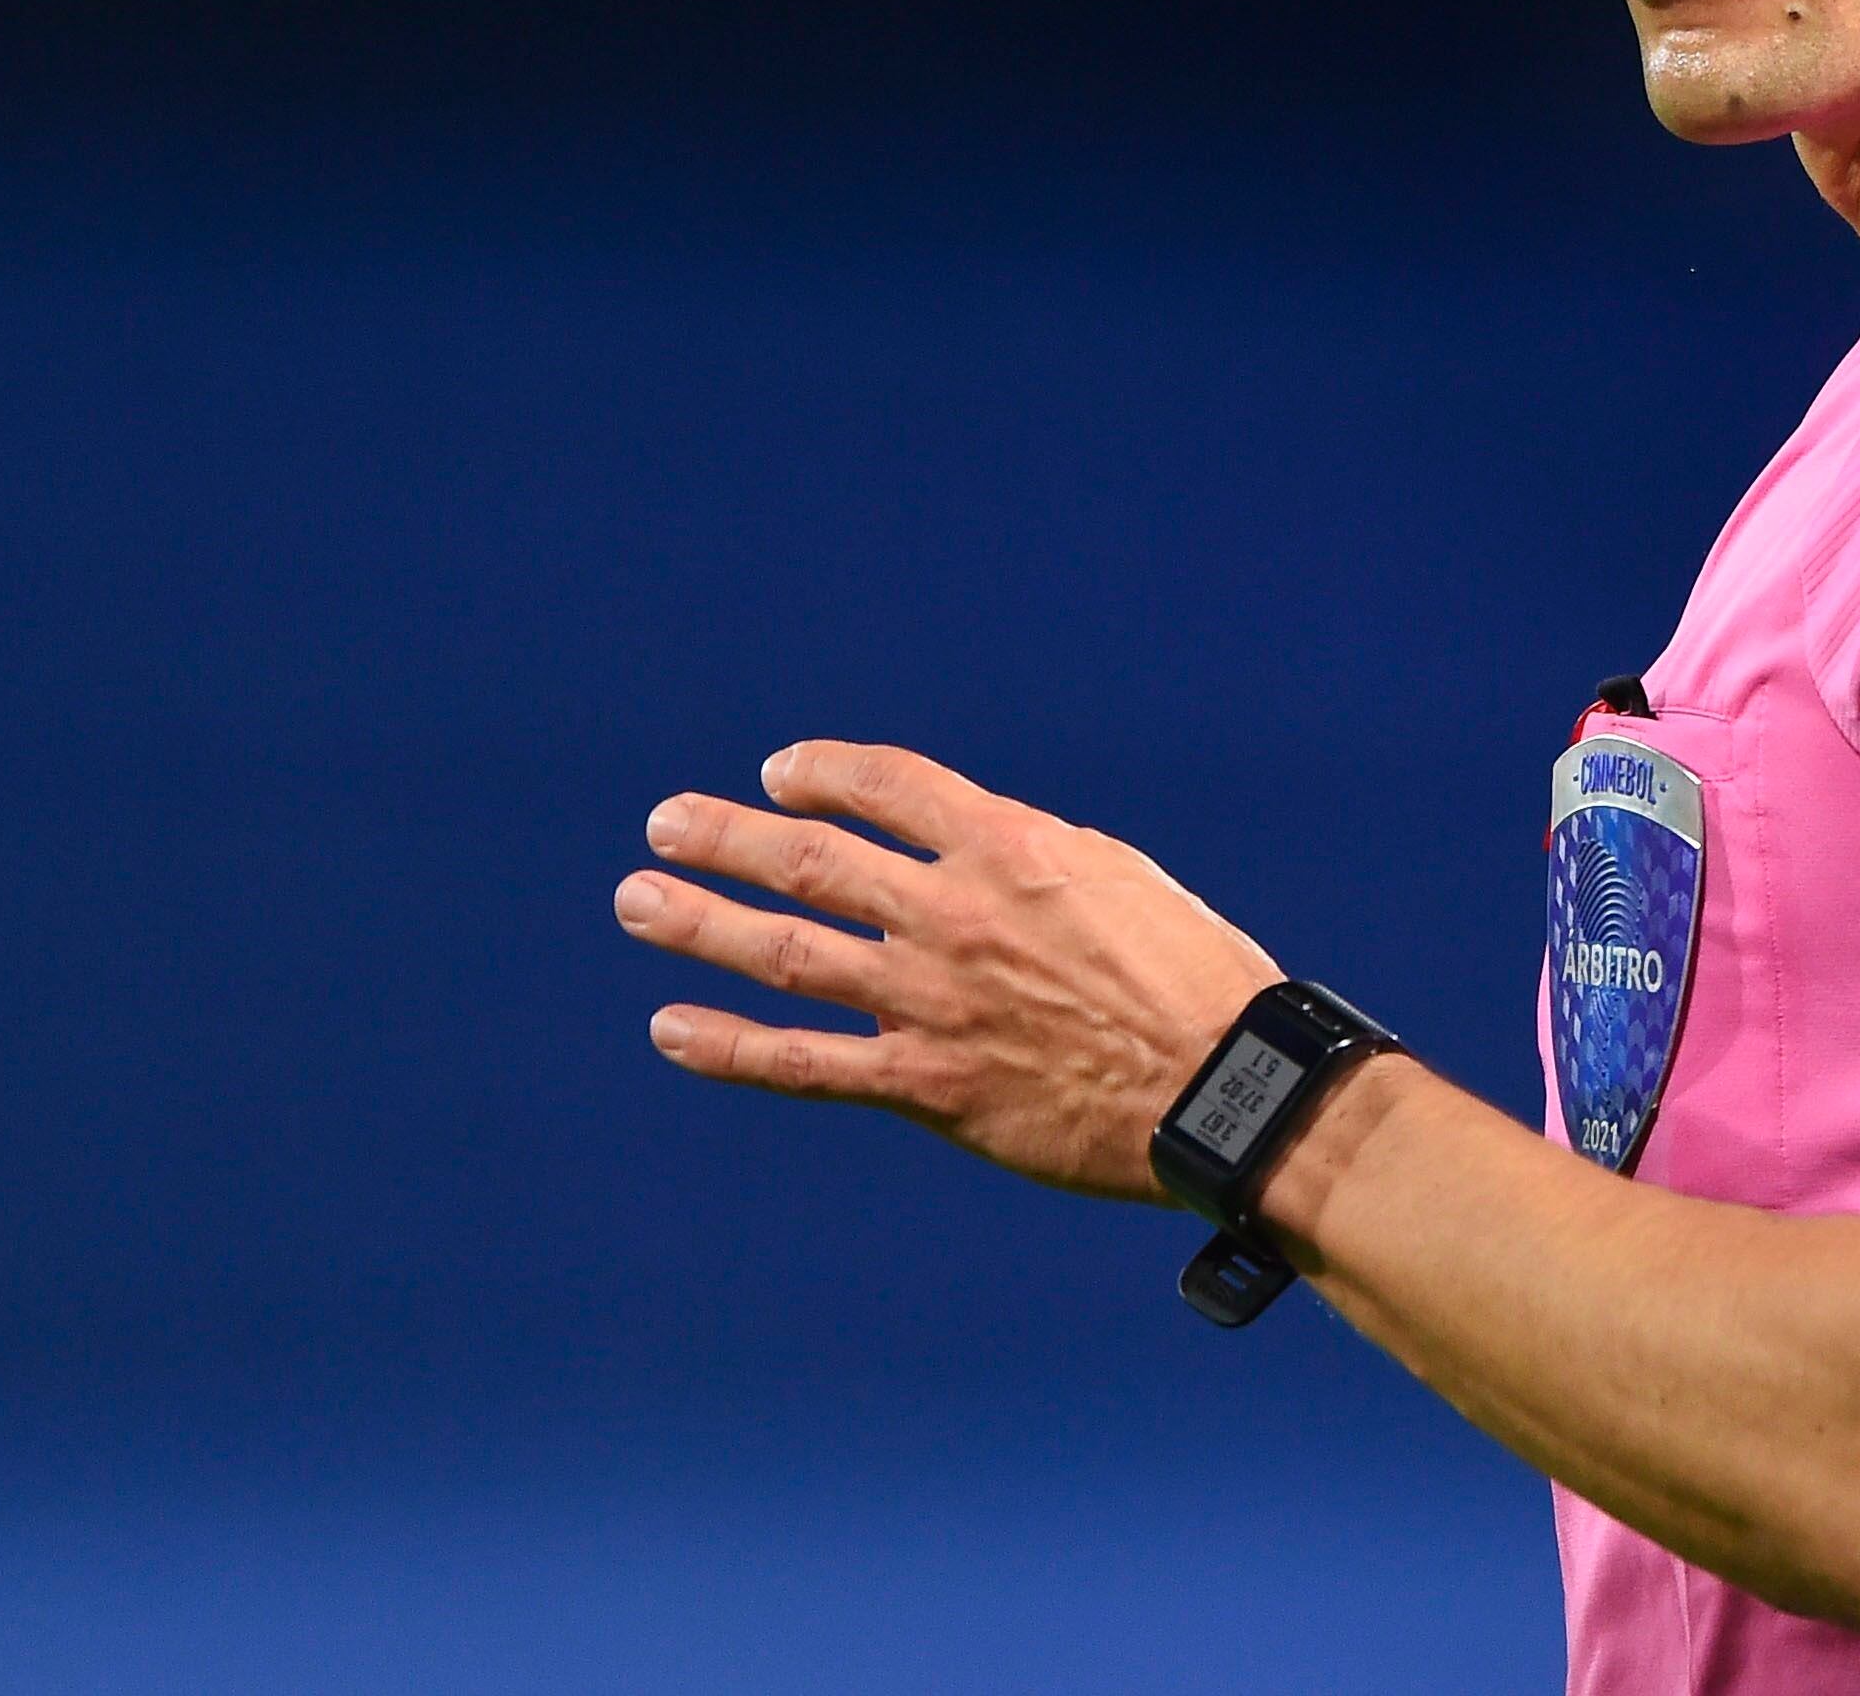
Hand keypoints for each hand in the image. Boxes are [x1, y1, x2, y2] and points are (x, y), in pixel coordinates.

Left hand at [615, 740, 1283, 1202]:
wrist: (1221, 1087)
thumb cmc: (1193, 978)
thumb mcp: (1119, 879)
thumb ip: (1029, 860)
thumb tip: (966, 854)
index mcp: (1011, 849)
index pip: (888, 786)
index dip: (822, 773)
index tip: (779, 775)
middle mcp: (956, 914)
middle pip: (813, 860)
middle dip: (728, 838)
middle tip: (664, 824)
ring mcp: (933, 1001)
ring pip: (789, 952)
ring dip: (702, 923)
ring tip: (638, 901)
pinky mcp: (928, 1085)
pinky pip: (806, 1064)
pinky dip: (731, 1047)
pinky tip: (672, 1029)